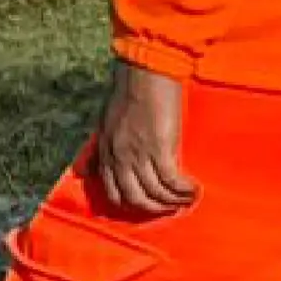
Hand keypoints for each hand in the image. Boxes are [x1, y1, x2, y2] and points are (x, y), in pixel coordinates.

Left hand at [94, 60, 197, 216]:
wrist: (146, 71)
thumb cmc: (128, 91)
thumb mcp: (105, 122)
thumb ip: (101, 147)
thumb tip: (86, 169)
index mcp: (106, 151)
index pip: (113, 192)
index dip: (131, 203)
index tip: (147, 205)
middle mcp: (120, 157)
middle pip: (135, 199)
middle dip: (154, 208)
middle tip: (170, 207)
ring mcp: (139, 155)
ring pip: (155, 193)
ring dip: (173, 201)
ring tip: (186, 198)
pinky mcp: (160, 149)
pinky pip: (172, 181)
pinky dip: (184, 190)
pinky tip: (194, 189)